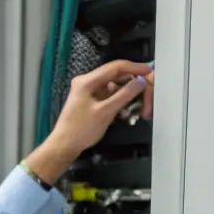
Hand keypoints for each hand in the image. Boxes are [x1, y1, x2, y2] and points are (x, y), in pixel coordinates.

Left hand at [28, 60, 154, 184]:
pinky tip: (126, 111)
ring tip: (138, 107)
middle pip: (116, 76)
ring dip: (127, 95)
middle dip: (133, 85)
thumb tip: (141, 81)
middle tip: (147, 94)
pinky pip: (109, 95)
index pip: (116, 67)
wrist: (64, 145)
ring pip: (114, 86)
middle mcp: (87, 82)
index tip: (149, 72)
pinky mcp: (91, 100)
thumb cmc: (81, 130)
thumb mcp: (106, 112)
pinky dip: (119, 101)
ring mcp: (88, 91)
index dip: (135, 68)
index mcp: (87, 81)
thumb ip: (125, 95)